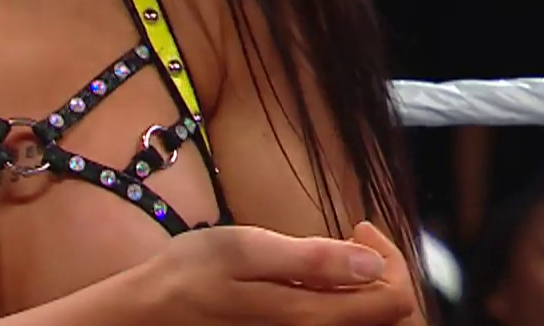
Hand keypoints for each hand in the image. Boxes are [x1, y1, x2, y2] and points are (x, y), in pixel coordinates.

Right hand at [135, 223, 417, 324]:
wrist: (148, 316)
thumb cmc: (189, 276)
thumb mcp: (245, 250)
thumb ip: (311, 260)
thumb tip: (371, 263)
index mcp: (310, 318)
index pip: (395, 300)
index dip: (389, 258)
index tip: (358, 227)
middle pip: (389, 320)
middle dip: (384, 274)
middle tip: (354, 239)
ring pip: (365, 324)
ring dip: (365, 288)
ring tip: (335, 256)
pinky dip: (344, 302)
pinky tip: (316, 281)